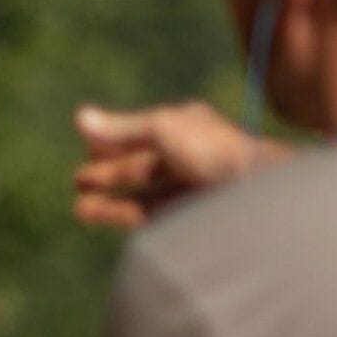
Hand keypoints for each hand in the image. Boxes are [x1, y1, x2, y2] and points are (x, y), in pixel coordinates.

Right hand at [72, 102, 290, 227]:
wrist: (257, 196)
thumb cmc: (214, 152)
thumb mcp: (161, 128)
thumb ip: (121, 127)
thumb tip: (80, 117)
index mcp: (188, 129)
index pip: (143, 133)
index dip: (114, 140)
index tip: (88, 147)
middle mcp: (191, 159)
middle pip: (142, 167)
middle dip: (108, 174)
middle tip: (79, 182)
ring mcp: (193, 191)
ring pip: (144, 196)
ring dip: (111, 202)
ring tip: (80, 211)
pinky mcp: (192, 219)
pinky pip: (153, 216)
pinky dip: (125, 215)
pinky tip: (103, 216)